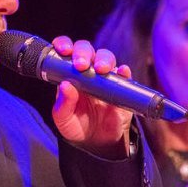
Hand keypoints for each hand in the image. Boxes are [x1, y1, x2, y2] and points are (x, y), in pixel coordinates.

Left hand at [51, 36, 132, 155]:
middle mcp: (86, 71)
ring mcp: (105, 77)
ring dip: (104, 59)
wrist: (98, 142)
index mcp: (68, 74)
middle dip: (83, 52)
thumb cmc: (77, 126)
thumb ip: (63, 104)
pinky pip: (124, 75)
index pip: (66, 52)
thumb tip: (66, 85)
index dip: (64, 44)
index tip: (63, 49)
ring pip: (106, 57)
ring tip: (101, 70)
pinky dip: (124, 71)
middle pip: (86, 50)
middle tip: (81, 65)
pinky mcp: (121, 87)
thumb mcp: (64, 120)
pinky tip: (123, 72)